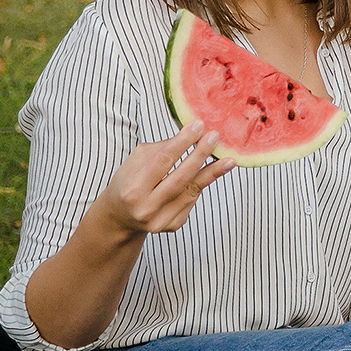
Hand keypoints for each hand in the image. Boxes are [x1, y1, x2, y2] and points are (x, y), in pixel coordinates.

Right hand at [94, 121, 233, 238]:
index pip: (162, 161)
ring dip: (213, 172)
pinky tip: (211, 173)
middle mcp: (147, 208)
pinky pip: (192, 199)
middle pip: (181, 177)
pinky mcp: (173, 224)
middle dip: (200, 155)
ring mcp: (161, 220)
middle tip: (214, 136)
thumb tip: (190, 135)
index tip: (198, 125)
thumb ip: (160, 149)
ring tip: (229, 159)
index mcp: (133, 190)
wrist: (121, 217)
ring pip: (192, 190)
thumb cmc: (128, 183)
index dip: (182, 142)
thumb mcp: (134, 163)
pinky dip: (201, 184)